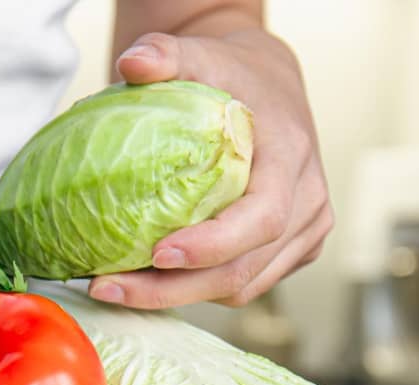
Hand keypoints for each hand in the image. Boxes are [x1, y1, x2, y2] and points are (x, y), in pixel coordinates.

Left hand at [88, 29, 331, 309]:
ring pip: (241, 289)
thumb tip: (132, 64)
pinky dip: (195, 291)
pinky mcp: (291, 251)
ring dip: (177, 298)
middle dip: (172, 290)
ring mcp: (305, 233)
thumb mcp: (198, 53)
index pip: (262, 219)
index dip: (212, 247)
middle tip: (108, 287)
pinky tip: (148, 280)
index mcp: (292, 157)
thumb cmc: (231, 73)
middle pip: (243, 270)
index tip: (157, 255)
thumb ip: (165, 52)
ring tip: (118, 288)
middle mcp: (309, 203)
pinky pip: (242, 286)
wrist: (267, 84)